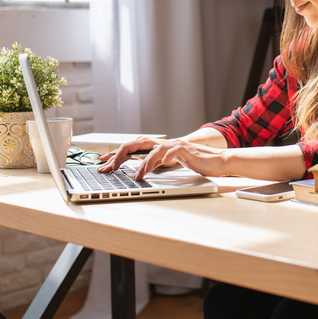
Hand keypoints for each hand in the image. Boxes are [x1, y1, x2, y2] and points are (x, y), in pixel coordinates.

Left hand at [98, 137, 226, 180]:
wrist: (216, 161)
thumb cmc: (193, 163)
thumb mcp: (169, 164)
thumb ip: (155, 163)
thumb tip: (138, 171)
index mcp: (157, 146)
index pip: (132, 146)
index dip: (115, 154)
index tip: (102, 163)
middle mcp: (163, 143)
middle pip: (136, 143)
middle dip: (119, 155)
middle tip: (108, 168)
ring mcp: (173, 145)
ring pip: (151, 149)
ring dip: (141, 163)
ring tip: (136, 175)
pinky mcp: (185, 150)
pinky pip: (170, 152)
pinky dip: (162, 159)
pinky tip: (157, 166)